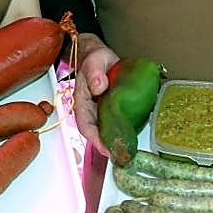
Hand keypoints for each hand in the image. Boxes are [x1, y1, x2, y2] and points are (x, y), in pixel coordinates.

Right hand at [72, 34, 119, 157]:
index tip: (106, 149)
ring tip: (126, 151)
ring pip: (104, 130)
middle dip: (106, 147)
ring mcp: (99, 110)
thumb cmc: (95, 57)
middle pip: (95, 132)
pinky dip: (120, 132)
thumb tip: (99, 87)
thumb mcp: (95, 60)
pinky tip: (130, 137)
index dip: (95, 139)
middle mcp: (89, 109)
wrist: (98, 56)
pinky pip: (113, 124)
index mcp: (82, 100)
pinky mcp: (110, 109)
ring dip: (113, 142)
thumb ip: (95, 72)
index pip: (86, 124)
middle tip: (120, 157)